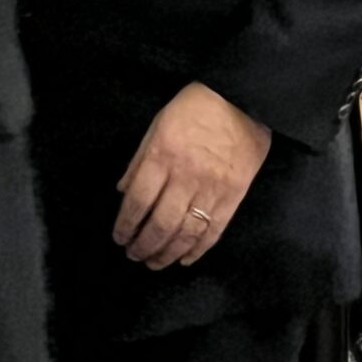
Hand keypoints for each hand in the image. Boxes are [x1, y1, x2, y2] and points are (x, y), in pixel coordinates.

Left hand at [112, 82, 271, 270]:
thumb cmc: (194, 107)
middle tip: (133, 255)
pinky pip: (214, 231)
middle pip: (160, 223)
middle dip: (143, 245)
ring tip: (154, 263)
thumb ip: (140, 160)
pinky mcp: (234, 196)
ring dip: (167, 253)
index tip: (119, 237)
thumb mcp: (158, 124)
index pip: (138, 201)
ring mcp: (212, 188)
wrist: (242, 98)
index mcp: (162, 155)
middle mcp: (185, 176)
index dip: (126, 224)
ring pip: (186, 233)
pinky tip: (184, 259)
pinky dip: (198, 250)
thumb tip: (123, 192)